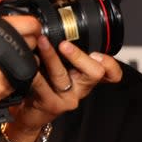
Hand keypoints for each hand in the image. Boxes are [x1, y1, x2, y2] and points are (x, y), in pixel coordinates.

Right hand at [0, 0, 42, 121]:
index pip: (32, 23)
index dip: (31, 24)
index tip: (26, 27)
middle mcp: (5, 50)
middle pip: (34, 40)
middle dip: (26, 39)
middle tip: (13, 41)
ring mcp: (9, 68)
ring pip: (32, 58)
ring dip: (25, 56)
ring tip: (7, 56)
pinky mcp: (9, 84)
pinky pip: (25, 75)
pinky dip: (17, 72)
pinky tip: (2, 70)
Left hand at [5, 38, 122, 141]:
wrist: (30, 115)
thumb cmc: (43, 88)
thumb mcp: (60, 70)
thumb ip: (65, 54)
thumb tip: (56, 26)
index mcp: (87, 77)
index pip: (111, 73)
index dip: (110, 64)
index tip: (97, 54)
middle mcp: (81, 88)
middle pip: (95, 72)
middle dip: (79, 56)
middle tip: (64, 45)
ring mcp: (68, 98)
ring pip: (63, 75)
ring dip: (51, 56)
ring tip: (41, 43)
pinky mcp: (53, 105)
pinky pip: (43, 85)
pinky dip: (35, 73)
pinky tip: (29, 65)